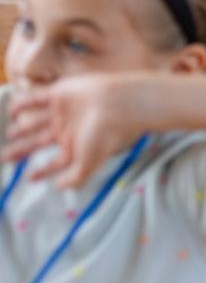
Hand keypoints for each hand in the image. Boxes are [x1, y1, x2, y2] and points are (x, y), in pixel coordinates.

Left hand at [3, 73, 145, 187]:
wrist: (118, 105)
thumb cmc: (106, 136)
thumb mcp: (89, 164)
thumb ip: (75, 178)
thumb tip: (59, 188)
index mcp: (75, 146)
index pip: (55, 162)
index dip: (42, 171)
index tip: (30, 178)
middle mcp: (68, 130)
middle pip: (40, 142)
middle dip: (23, 151)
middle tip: (4, 158)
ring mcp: (62, 112)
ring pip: (37, 122)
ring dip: (23, 128)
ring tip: (10, 133)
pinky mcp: (59, 94)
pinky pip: (36, 99)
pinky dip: (23, 104)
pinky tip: (12, 110)